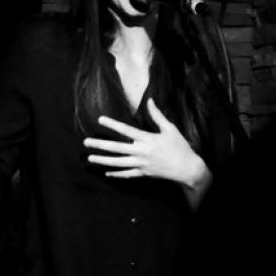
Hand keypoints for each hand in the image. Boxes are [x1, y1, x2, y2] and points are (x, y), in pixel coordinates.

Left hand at [83, 98, 208, 188]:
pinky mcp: (144, 173)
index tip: (100, 119)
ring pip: (118, 163)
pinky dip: (116, 174)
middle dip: (100, 144)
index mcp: (148, 139)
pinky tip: (106, 173)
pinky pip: (127, 174)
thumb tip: (150, 100)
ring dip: (103, 160)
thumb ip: (157, 115)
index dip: (113, 124)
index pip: (126, 130)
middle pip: (117, 148)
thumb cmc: (180, 147)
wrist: (189, 169)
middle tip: (86, 142)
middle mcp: (142, 152)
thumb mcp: (171, 129)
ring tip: (90, 158)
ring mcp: (142, 164)